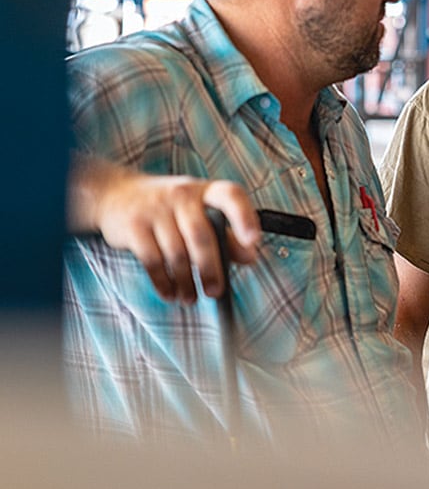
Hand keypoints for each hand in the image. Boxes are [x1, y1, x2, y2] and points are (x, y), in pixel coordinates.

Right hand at [68, 156, 260, 303]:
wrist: (115, 193)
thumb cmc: (168, 207)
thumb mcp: (198, 210)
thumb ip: (226, 233)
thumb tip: (250, 257)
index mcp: (204, 191)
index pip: (230, 196)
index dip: (244, 217)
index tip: (253, 241)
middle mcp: (182, 195)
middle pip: (201, 235)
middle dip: (210, 268)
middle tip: (215, 291)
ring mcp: (155, 209)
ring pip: (177, 253)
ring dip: (186, 282)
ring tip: (190, 298)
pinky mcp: (134, 226)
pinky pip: (153, 260)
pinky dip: (163, 282)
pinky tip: (170, 293)